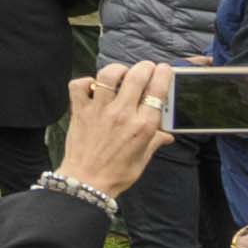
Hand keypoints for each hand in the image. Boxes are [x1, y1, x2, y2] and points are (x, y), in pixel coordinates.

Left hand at [61, 64, 176, 197]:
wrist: (87, 181)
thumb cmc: (118, 173)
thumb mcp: (143, 158)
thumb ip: (155, 141)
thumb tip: (168, 135)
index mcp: (143, 126)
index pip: (158, 92)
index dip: (163, 75)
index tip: (164, 69)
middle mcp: (122, 114)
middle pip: (137, 77)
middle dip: (145, 67)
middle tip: (146, 67)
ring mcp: (99, 110)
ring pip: (109, 75)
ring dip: (118, 69)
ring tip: (121, 73)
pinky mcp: (80, 110)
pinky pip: (80, 85)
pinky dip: (86, 81)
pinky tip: (93, 86)